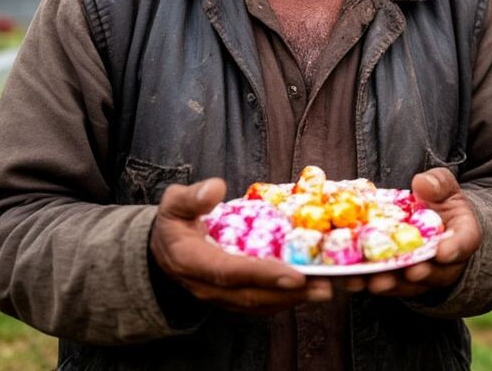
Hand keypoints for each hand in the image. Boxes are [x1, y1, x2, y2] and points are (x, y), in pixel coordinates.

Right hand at [150, 178, 333, 314]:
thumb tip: (215, 188)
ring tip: (327, 288)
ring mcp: (221, 296)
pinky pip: (261, 303)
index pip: (230, 272)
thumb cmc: (175, 223)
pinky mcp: (233, 298)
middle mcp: (208, 286)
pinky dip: (287, 298)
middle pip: (252, 295)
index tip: (294, 275)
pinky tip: (311, 289)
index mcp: (192, 261)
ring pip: (260, 303)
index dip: (262, 274)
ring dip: (294, 299)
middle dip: (289, 293)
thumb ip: (191, 197)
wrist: (164, 250)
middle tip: (325, 285)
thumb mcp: (174, 204)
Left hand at [337, 168, 481, 296]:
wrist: (431, 222)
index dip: (455, 249)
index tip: (442, 252)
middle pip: (435, 273)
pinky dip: (368, 283)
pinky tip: (351, 278)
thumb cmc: (440, 202)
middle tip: (406, 271)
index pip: (464, 243)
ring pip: (407, 285)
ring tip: (370, 280)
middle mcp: (445, 263)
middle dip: (418, 274)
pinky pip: (385, 285)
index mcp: (463, 235)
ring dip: (388, 284)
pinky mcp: (397, 281)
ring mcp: (421, 277)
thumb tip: (422, 184)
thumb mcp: (443, 187)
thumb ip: (438, 183)